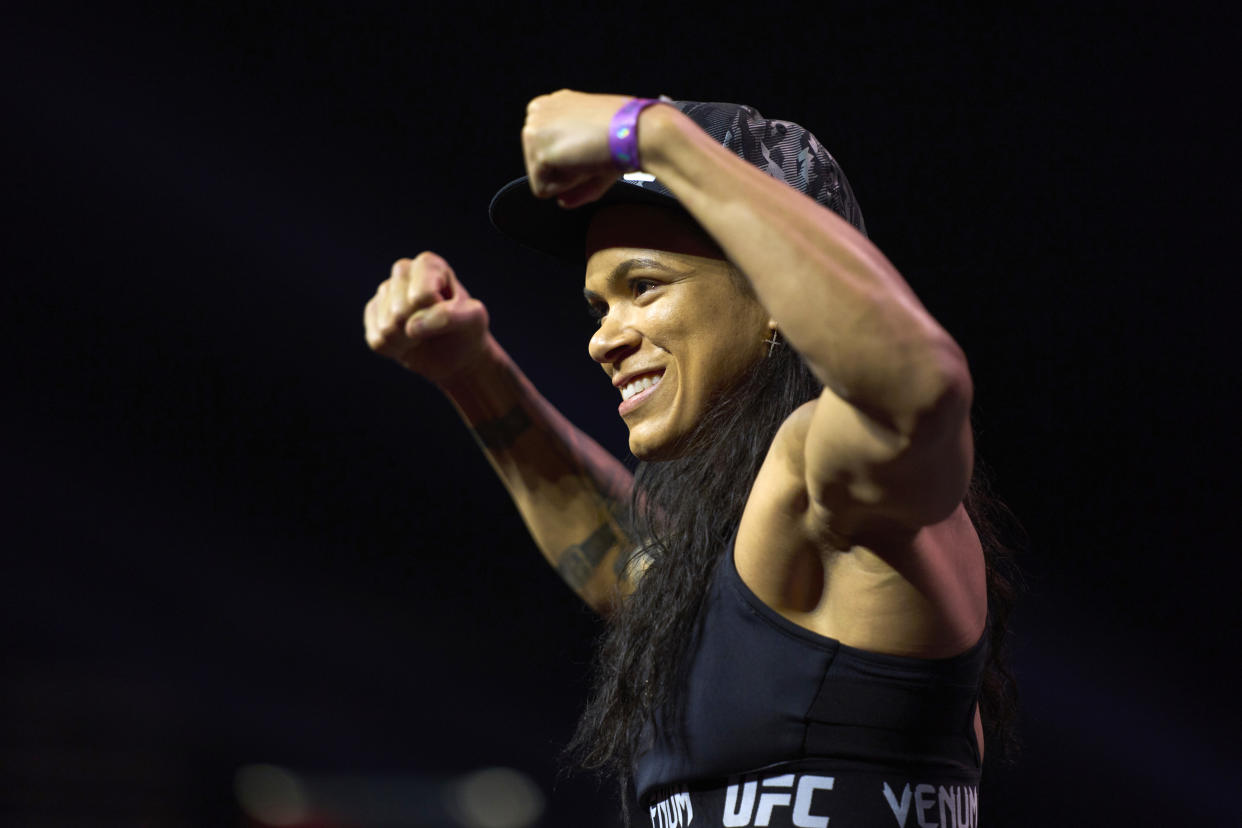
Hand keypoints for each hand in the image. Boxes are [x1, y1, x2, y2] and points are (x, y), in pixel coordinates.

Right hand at [364, 252, 489, 384]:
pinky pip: (377, 341)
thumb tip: (411, 326)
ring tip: (422, 335)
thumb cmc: (466, 329)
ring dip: (409, 342)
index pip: (422, 296)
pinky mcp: (372, 313)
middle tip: (435, 329)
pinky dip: (397, 350)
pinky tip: (408, 341)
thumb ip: (449, 317)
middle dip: (420, 329)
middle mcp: (403, 271)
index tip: (450, 312)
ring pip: (387, 328)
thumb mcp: (473, 320)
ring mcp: (385, 291)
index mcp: (429, 264)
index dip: (437, 313)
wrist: (454, 352)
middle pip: (400, 312)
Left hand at [522, 89, 633, 208]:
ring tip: (589, 155)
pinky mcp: (539, 151)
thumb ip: (573, 174)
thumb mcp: (593, 148)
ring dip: (568, 177)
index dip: (570, 159)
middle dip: (566, 169)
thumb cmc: (625, 133)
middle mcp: (538, 112)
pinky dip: (568, 185)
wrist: (638, 130)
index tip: (590, 147)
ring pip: (541, 178)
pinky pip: (546, 190)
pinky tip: (585, 162)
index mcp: (552, 104)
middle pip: (539, 164)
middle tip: (591, 153)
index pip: (545, 149)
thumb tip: (562, 202)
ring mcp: (534, 130)